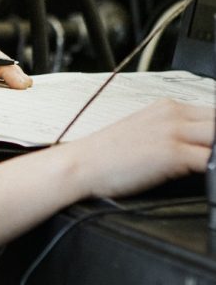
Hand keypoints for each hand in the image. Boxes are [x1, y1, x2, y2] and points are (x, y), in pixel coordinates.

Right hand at [69, 98, 214, 198]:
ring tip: (212, 166)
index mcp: (166, 107)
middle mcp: (172, 114)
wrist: (81, 165)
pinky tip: (209, 177)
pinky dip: (214, 170)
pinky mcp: (171, 154)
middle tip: (214, 158)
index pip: (213, 113)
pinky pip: (211, 161)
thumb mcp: (144, 133)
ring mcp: (173, 132)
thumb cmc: (107, 155)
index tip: (212, 147)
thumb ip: (172, 134)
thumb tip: (196, 148)